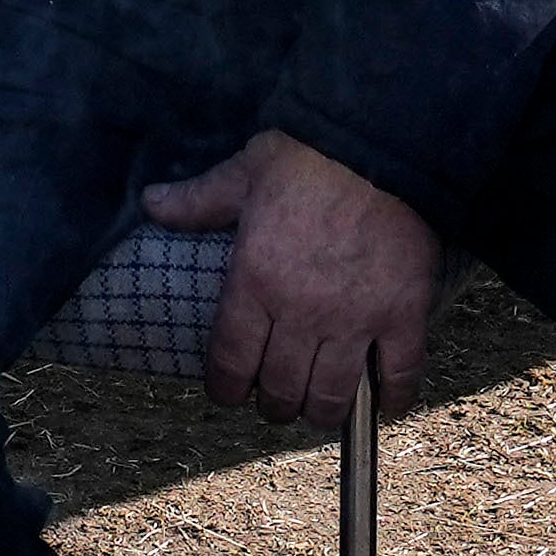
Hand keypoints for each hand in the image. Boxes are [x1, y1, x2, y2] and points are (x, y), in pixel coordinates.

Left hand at [143, 132, 439, 421]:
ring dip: (321, 412)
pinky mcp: (403, 314)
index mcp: (256, 281)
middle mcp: (301, 311)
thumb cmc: (310, 155)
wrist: (382, 143)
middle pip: (281, 389)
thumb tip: (152, 202)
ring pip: (332, 395)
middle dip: (274, 405)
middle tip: (276, 400)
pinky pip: (399, 374)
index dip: (227, 389)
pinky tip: (385, 404)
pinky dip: (393, 398)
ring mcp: (355, 318)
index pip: (231, 361)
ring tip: (319, 409)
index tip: (230, 393)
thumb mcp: (245, 173)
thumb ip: (199, 201)